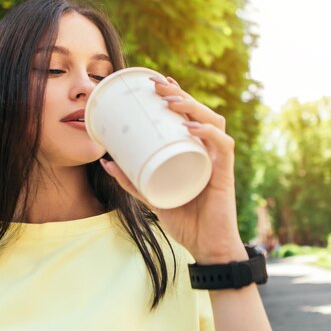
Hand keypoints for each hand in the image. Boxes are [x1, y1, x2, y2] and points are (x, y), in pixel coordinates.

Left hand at [99, 76, 246, 263]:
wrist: (206, 247)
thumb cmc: (184, 221)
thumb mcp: (152, 197)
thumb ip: (132, 182)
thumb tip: (105, 162)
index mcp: (194, 152)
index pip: (189, 116)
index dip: (176, 95)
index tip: (156, 83)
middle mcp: (209, 151)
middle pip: (200, 113)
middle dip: (180, 94)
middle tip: (157, 85)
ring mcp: (218, 160)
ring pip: (213, 122)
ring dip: (193, 108)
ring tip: (171, 102)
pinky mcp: (225, 173)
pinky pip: (223, 146)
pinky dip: (208, 133)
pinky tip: (192, 128)